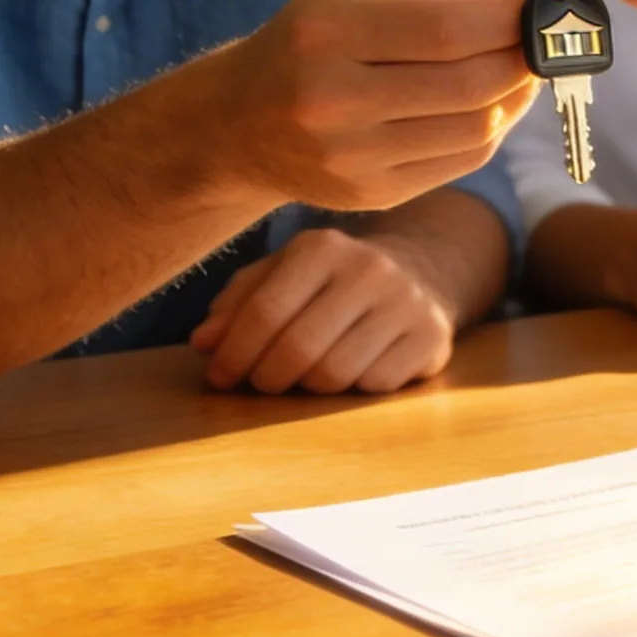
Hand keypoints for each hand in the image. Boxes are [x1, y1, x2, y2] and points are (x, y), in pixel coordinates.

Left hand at [190, 227, 458, 393]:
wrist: (417, 273)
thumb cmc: (330, 281)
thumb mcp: (282, 274)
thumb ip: (239, 303)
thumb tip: (204, 342)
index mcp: (322, 246)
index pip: (265, 311)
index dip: (234, 353)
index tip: (219, 376)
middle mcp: (368, 267)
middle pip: (298, 348)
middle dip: (267, 378)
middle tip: (261, 383)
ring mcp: (405, 301)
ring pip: (335, 374)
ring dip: (310, 387)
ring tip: (306, 374)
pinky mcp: (432, 335)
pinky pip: (375, 385)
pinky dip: (354, 390)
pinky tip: (353, 370)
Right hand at [214, 0, 538, 212]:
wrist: (240, 124)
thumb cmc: (311, 38)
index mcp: (328, 33)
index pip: (445, 30)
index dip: (507, 18)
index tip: (541, 2)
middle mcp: (334, 100)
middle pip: (467, 84)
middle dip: (523, 56)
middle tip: (545, 35)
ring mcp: (352, 157)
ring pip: (473, 128)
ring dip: (517, 95)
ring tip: (526, 65)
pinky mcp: (370, 195)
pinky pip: (461, 162)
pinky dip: (494, 128)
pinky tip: (497, 100)